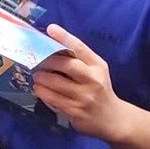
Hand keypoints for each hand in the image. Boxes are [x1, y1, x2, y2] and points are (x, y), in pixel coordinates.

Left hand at [31, 24, 123, 138]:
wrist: (112, 119)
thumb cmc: (99, 91)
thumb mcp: (96, 72)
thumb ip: (79, 61)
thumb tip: (52, 46)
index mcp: (98, 66)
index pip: (80, 48)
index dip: (64, 37)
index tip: (51, 29)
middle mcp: (93, 80)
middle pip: (67, 64)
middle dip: (49, 60)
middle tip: (37, 59)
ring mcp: (84, 97)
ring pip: (56, 83)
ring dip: (41, 77)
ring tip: (37, 75)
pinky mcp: (75, 111)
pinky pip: (53, 99)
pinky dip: (42, 92)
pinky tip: (39, 89)